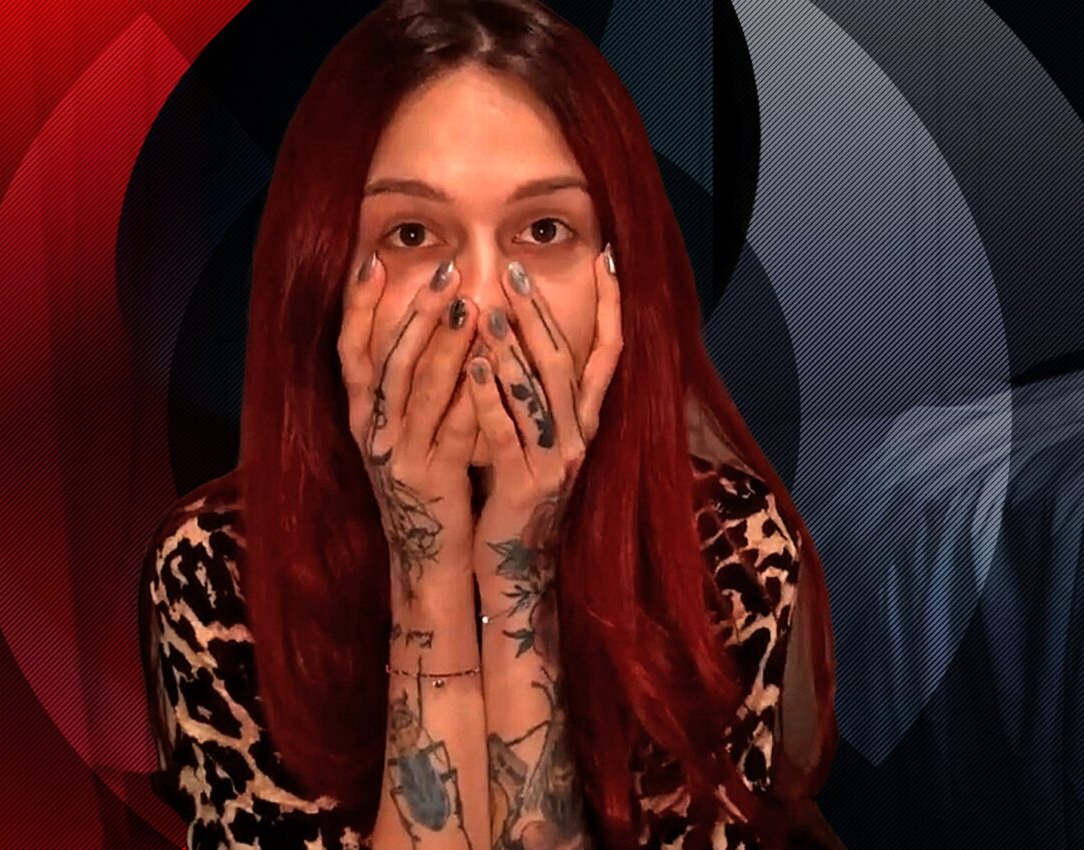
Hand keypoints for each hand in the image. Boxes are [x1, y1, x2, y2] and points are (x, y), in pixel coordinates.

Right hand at [339, 252, 480, 603]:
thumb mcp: (400, 437)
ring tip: (469, 304)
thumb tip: (420, 325)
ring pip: (421, 390)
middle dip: (417, 313)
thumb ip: (403, 390)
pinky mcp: (433, 479)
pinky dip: (471, 394)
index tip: (372, 262)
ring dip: (445, 344)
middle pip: (392, 362)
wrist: (428, 559)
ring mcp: (401, 458)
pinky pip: (454, 428)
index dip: (357, 307)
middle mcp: (374, 434)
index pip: (349, 352)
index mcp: (363, 419)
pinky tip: (491, 365)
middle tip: (445, 272)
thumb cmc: (423, 486)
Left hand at [465, 245, 622, 566]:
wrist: (514, 562)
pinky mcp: (525, 485)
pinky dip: (489, 397)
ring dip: (511, 348)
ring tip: (486, 309)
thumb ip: (539, 391)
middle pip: (565, 362)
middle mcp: (579, 437)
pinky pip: (506, 432)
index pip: (610, 352)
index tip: (606, 258)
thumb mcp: (539, 437)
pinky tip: (471, 366)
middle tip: (514, 272)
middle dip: (540, 313)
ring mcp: (556, 462)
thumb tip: (526, 330)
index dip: (612, 305)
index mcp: (585, 421)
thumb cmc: (518, 490)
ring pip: (536, 394)